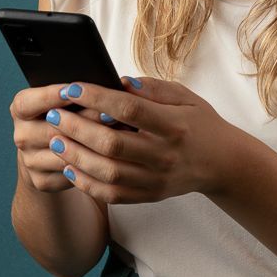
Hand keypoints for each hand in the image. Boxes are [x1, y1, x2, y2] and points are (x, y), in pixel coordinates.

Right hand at [9, 82, 108, 192]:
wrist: (50, 154)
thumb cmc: (68, 117)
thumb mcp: (68, 99)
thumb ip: (82, 91)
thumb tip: (119, 84)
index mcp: (21, 109)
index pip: (29, 102)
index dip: (50, 95)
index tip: (75, 90)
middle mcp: (22, 135)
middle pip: (52, 129)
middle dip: (85, 121)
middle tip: (114, 115)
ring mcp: (29, 160)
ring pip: (64, 154)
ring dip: (93, 147)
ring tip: (121, 137)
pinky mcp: (42, 181)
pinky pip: (70, 174)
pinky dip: (91, 167)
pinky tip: (112, 159)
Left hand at [42, 76, 233, 204]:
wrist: (223, 163)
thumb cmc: (200, 124)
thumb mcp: (185, 97)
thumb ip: (152, 88)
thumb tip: (118, 81)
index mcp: (175, 125)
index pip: (130, 110)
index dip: (97, 98)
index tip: (72, 89)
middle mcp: (165, 155)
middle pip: (112, 144)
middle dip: (77, 128)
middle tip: (54, 115)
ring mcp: (157, 179)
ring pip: (108, 172)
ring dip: (75, 156)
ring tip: (55, 139)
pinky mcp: (150, 196)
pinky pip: (112, 194)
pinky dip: (87, 183)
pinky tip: (70, 167)